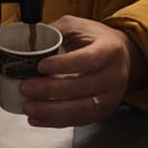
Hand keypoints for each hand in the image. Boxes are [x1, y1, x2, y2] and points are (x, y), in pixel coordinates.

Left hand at [20, 15, 147, 126]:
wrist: (122, 55)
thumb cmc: (96, 39)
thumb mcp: (78, 26)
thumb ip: (55, 31)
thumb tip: (27, 40)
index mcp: (110, 50)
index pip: (87, 60)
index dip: (63, 65)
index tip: (41, 66)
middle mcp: (115, 75)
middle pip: (82, 87)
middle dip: (50, 90)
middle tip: (25, 87)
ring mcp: (111, 97)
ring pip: (81, 109)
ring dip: (51, 111)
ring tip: (28, 106)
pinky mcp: (104, 112)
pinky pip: (78, 120)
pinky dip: (55, 122)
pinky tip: (37, 118)